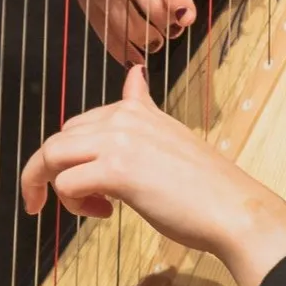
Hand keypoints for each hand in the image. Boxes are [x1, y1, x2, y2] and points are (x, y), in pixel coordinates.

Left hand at [20, 66, 285, 285]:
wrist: (233, 209)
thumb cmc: (204, 185)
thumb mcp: (169, 135)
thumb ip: (143, 110)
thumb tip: (134, 73)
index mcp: (135, 110)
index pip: (79, 124)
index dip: (72, 156)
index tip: (81, 183)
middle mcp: (123, 117)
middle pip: (58, 139)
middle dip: (55, 173)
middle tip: (81, 202)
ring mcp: (119, 141)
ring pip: (52, 156)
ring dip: (56, 188)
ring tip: (90, 208)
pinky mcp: (116, 170)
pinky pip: (65, 183)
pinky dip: (74, 205)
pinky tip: (105, 212)